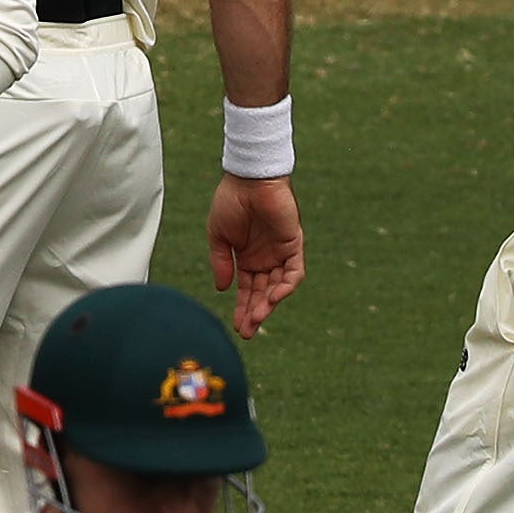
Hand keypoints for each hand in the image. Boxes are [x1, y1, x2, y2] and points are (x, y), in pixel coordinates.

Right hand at [206, 174, 304, 333]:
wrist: (248, 180)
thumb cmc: (230, 202)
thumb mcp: (218, 237)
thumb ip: (221, 263)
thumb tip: (222, 289)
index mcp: (246, 258)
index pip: (247, 290)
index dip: (242, 308)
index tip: (236, 327)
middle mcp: (265, 259)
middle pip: (262, 293)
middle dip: (255, 313)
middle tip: (247, 332)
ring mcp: (280, 253)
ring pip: (278, 287)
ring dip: (269, 304)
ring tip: (257, 319)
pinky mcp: (293, 245)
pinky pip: (295, 272)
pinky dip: (286, 286)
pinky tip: (274, 297)